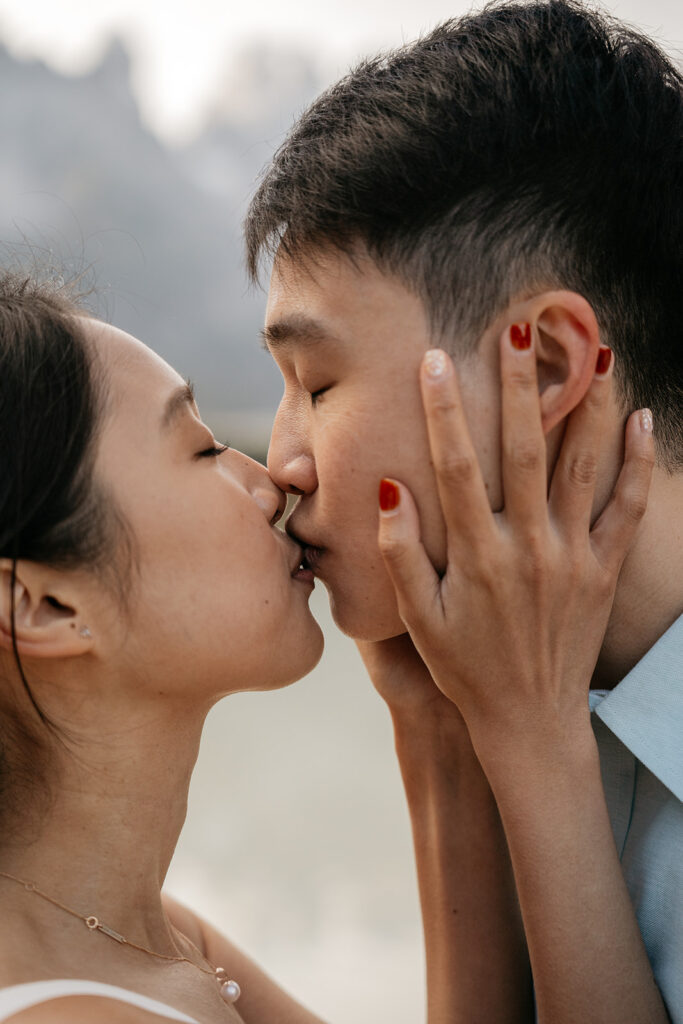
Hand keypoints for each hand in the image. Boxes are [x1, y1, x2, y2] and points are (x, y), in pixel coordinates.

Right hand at [375, 330, 654, 754]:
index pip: (457, 467)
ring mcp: (573, 557)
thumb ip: (400, 554)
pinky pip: (629, 508)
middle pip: (526, 450)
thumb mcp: (419, 620)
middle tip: (520, 326)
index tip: (435, 359)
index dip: (444, 410)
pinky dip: (639, 463)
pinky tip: (641, 417)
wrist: (530, 721)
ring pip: (585, 466)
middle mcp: (529, 548)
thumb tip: (391, 490)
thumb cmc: (465, 668)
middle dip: (521, 384)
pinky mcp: (604, 570)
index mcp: (478, 556)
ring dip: (589, 404)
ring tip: (594, 348)